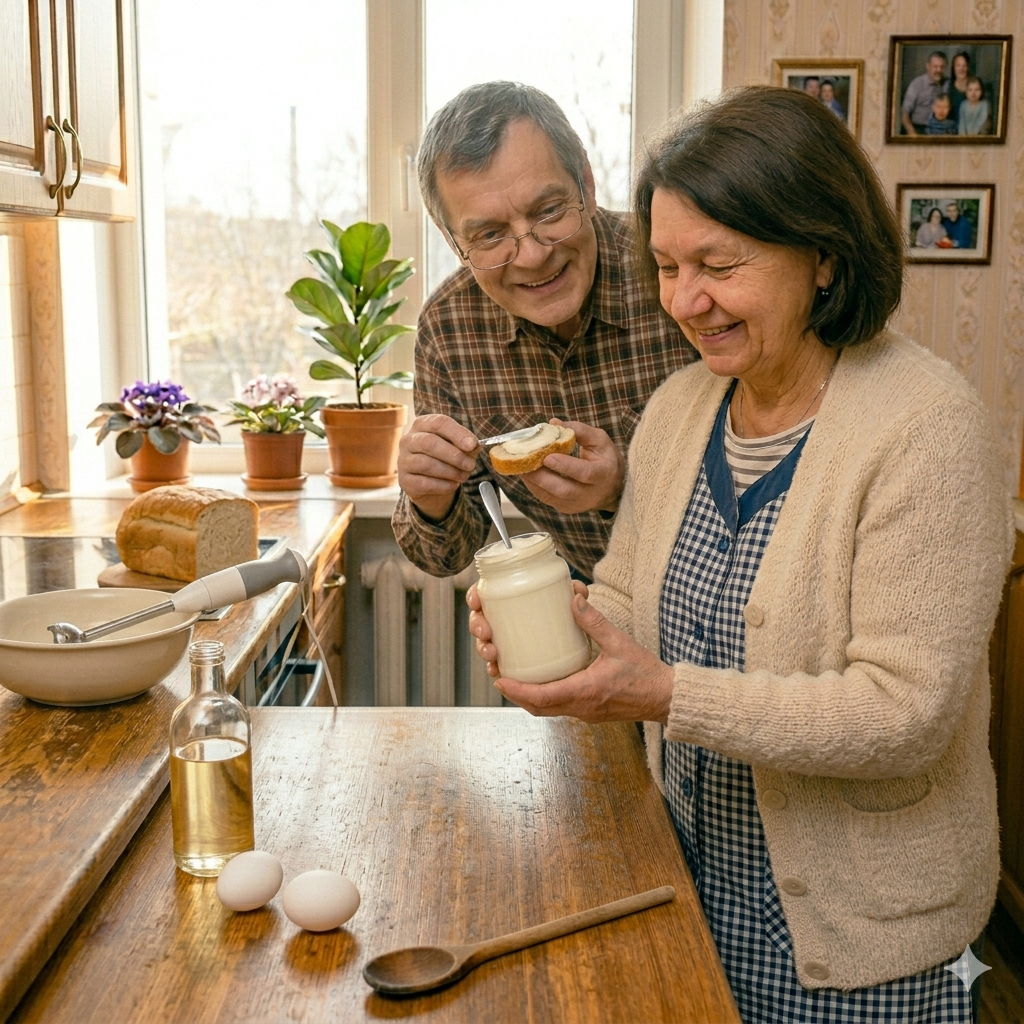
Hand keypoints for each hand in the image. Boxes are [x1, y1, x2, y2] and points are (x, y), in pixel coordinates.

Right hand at [398, 414, 479, 521]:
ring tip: (463, 476)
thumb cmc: (446, 459)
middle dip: (454, 455)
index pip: (438, 422)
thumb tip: (473, 445)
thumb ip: (468, 444)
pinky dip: (443, 485)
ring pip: (426, 464)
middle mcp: (408, 440)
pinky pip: (424, 483)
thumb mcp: (460, 448)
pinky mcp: (405, 480)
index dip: (457, 433)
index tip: (472, 444)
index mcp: (422, 425)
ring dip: (450, 472)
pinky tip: (453, 484)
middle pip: (429, 442)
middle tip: (470, 465)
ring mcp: (403, 460)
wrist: (432, 484)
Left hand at [467, 586, 672, 723]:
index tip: (500, 679)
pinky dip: (545, 698)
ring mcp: (585, 713)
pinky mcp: (590, 712)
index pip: (541, 697)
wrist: (665, 697)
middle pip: (538, 708)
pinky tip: (542, 681)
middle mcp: (581, 707)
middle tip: (500, 677)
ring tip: (515, 679)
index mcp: (585, 692)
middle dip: (516, 695)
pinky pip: (560, 708)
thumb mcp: (619, 642)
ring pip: (547, 710)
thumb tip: (575, 598)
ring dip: (529, 698)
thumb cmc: (645, 673)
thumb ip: (595, 622)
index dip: (517, 690)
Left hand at [519, 419, 624, 513]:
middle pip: (563, 490)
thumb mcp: (600, 441)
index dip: (566, 466)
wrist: (613, 489)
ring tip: (519, 465)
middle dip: (541, 477)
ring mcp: (577, 504)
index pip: (584, 473)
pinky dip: (533, 485)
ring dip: (533, 481)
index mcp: (603, 474)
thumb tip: (553, 423)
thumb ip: (579, 430)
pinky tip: (525, 473)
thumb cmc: (605, 460)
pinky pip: (546, 498)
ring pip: (551, 497)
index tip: (547, 457)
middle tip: (524, 462)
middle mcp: (590, 494)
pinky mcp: (566, 508)